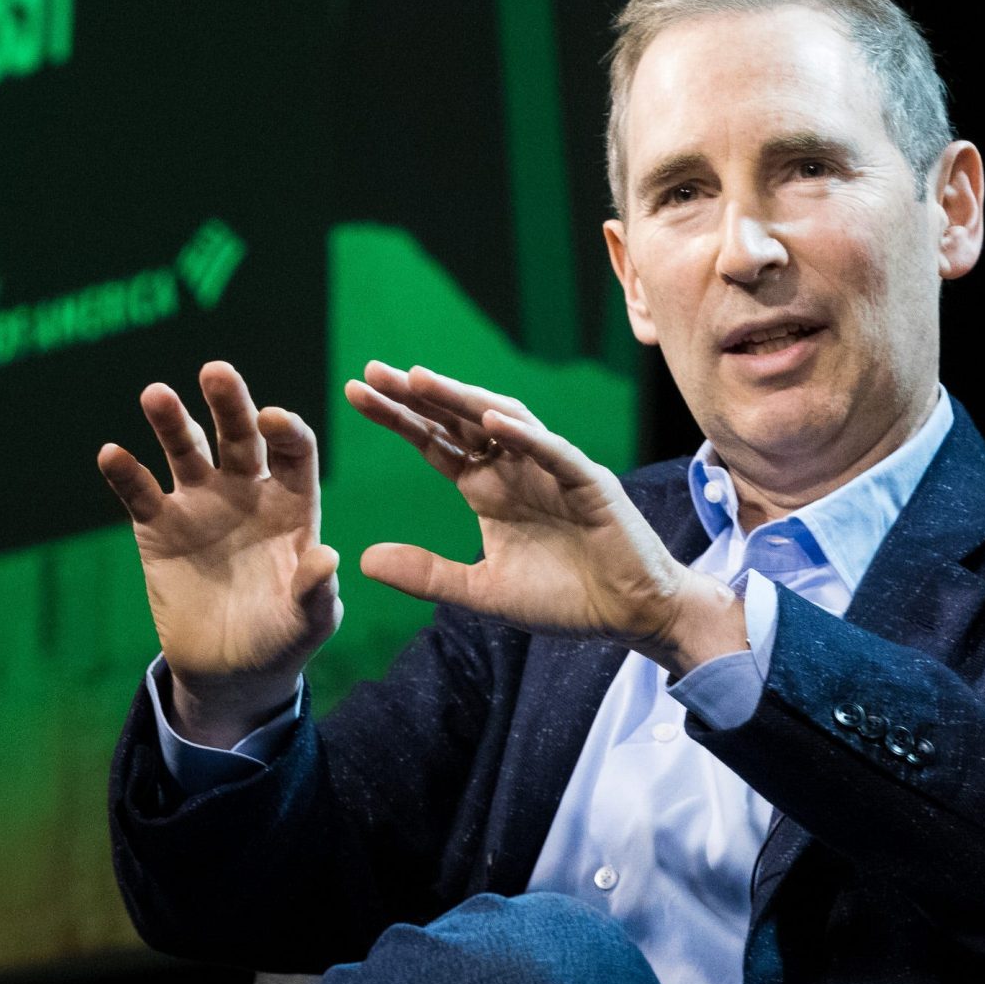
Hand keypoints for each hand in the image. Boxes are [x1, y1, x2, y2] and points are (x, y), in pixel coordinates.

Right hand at [98, 361, 340, 744]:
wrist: (229, 671)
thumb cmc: (281, 641)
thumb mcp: (306, 624)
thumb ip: (316, 592)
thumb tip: (327, 557)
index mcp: (291, 504)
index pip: (294, 452)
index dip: (287, 431)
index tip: (273, 420)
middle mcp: (246, 491)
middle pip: (240, 435)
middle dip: (230, 403)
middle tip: (216, 372)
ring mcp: (199, 503)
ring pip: (186, 449)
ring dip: (170, 420)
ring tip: (156, 395)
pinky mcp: (157, 526)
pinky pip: (139, 492)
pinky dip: (125, 473)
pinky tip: (111, 454)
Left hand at [343, 362, 744, 675]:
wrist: (629, 613)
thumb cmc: (563, 597)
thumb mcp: (482, 591)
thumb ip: (428, 574)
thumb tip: (364, 559)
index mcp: (487, 489)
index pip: (435, 443)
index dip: (398, 418)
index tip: (355, 393)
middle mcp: (515, 469)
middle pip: (459, 420)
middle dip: (419, 395)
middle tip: (374, 371)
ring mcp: (552, 470)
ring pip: (503, 421)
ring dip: (464, 399)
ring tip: (422, 380)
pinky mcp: (588, 483)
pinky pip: (554, 452)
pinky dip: (525, 436)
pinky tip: (492, 421)